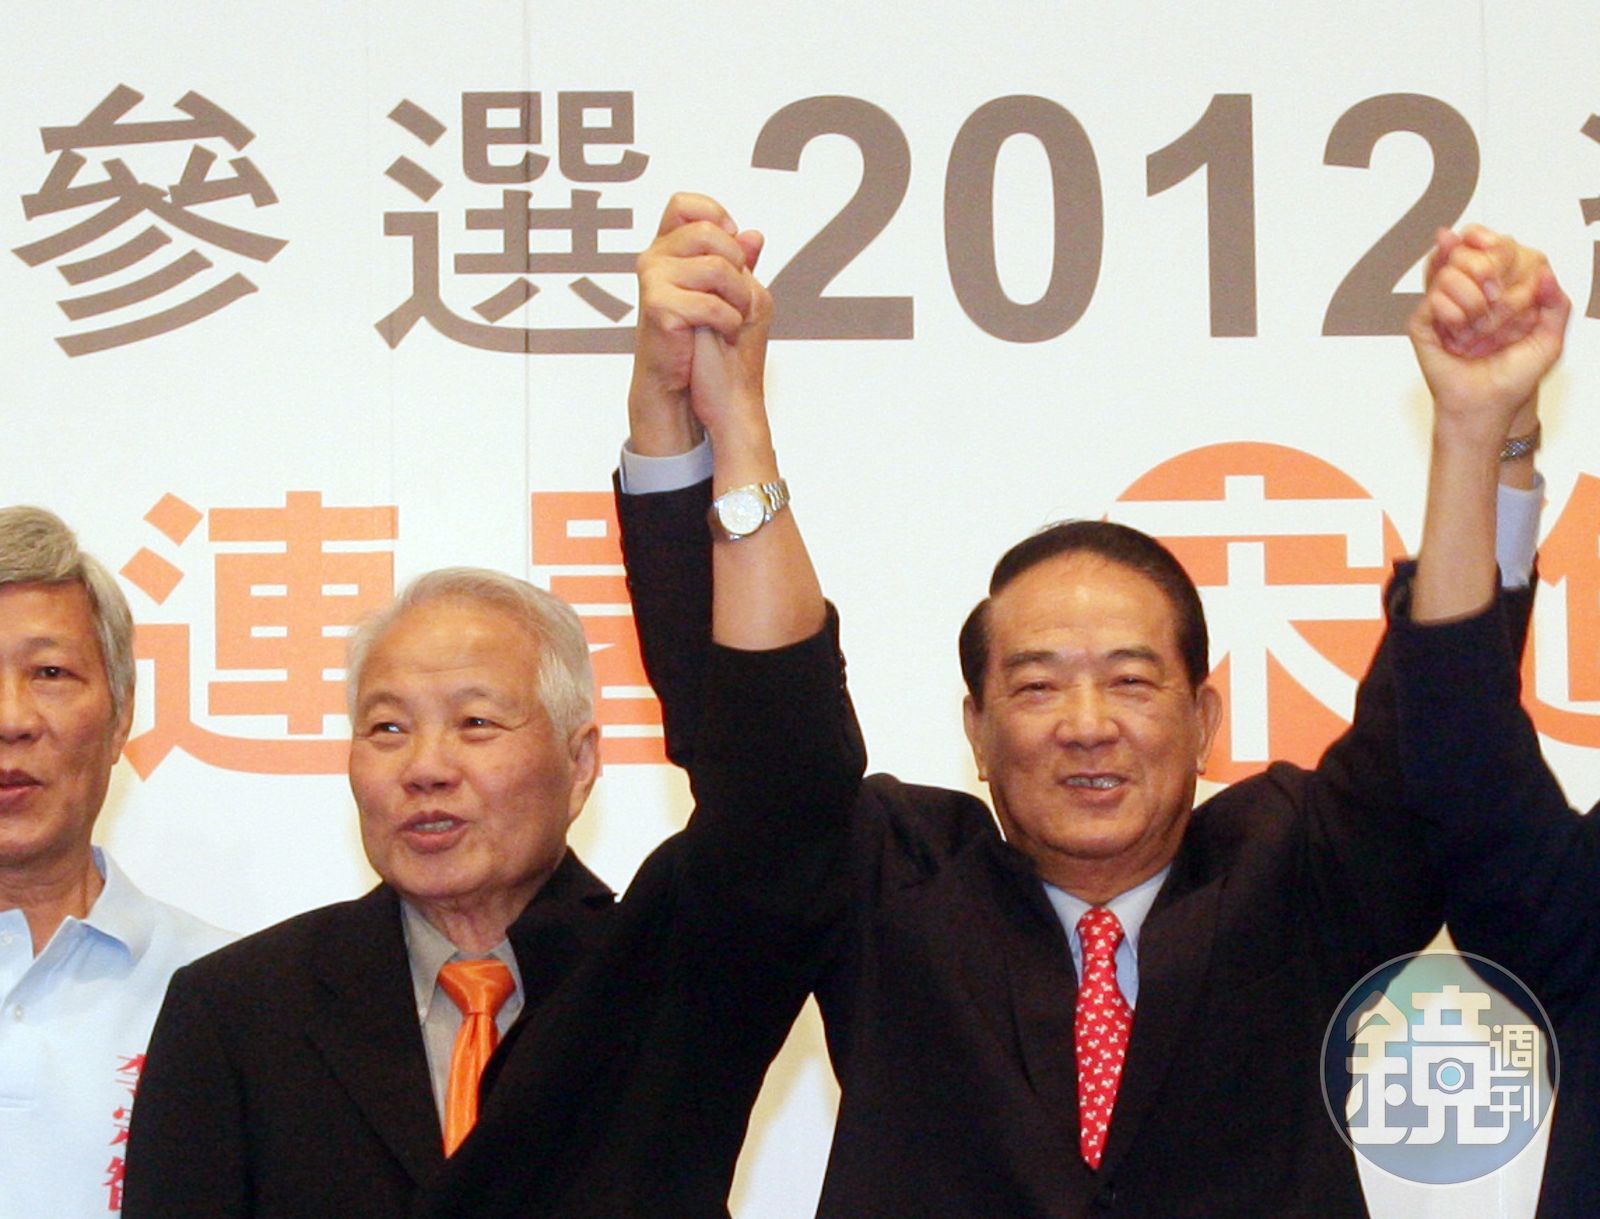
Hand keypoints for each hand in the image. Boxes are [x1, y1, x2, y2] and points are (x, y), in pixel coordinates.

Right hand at [629, 193, 765, 455]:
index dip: (714, 214)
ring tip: (735, 317)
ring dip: (739, 296)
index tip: (731, 242)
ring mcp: (653, 281)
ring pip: (716, 267)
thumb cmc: (703, 340)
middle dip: (737, 262)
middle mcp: (654, 259)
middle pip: (707, 232)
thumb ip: (737, 263)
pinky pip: (712, 303)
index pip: (684, 204)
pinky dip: (730, 321)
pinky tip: (725, 333)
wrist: (685, 386)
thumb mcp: (728, 294)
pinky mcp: (658, 308)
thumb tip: (754, 234)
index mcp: (668, 249)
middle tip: (739, 293)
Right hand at [1408, 225, 1569, 448]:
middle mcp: (1468, 291)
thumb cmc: (1512, 377)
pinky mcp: (1423, 322)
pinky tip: (1459, 334)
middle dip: (1486, 272)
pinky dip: (1453, 315)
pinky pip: (1434, 299)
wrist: (1485, 405)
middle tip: (1495, 299)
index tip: (1508, 263)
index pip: (1492, 243)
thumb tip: (1543, 272)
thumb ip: (1556, 303)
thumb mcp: (1549, 340)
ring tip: (1477, 326)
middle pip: (1467, 250)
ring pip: (1449, 271)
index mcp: (1498, 288)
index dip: (1496, 245)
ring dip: (1471, 300)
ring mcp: (1442, 304)